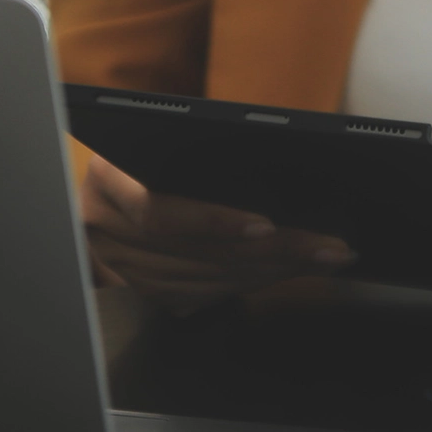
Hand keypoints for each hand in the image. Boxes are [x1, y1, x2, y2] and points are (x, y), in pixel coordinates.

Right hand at [80, 154, 355, 315]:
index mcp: (105, 179)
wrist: (107, 188)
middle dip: (272, 251)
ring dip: (273, 271)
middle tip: (327, 246)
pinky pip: (208, 296)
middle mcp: (105, 228)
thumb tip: (282, 164)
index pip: (159, 212)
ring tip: (324, 256)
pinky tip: (293, 269)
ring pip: (208, 281)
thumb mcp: (163, 134)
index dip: (214, 222)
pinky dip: (255, 282)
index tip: (266, 224)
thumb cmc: (149, 149)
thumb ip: (201, 148)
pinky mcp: (148, 292)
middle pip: (196, 253)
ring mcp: (124, 268)